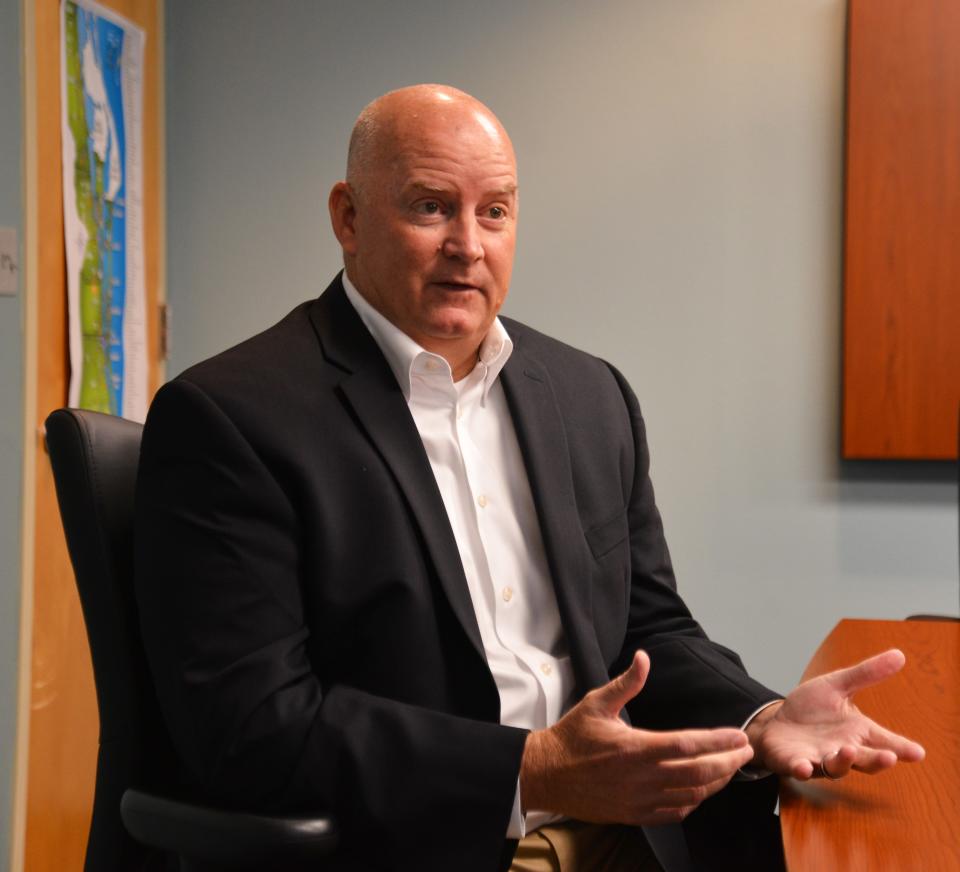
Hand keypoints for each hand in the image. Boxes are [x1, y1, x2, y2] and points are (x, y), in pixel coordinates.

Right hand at [520, 651, 755, 824]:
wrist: (547, 774)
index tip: (739, 735)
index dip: (718, 741)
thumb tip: (643, 658)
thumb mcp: (596, 703)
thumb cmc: (572, 737)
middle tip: (745, 751)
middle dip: (729, 762)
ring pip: (692, 795)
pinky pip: (676, 812)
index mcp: (635, 748)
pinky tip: (703, 789)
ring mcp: (641, 800)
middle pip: (699, 773)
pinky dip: (695, 801)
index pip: (688, 745)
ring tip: (731, 768)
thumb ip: (626, 682)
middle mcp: (642, 777)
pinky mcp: (636, 815)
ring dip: (717, 782)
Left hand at [746, 649, 925, 779]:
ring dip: (843, 761)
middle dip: (877, 760)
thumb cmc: (811, 708)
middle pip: (865, 759)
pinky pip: (801, 768)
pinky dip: (802, 768)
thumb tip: (899, 655)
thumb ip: (865, 674)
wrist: (776, 722)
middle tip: (889, 757)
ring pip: (836, 767)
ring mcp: (819, 758)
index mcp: (856, 731)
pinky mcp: (795, 762)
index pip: (884, 741)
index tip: (918, 753)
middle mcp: (843, 749)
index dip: (901, 748)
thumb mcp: (836, 686)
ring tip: (849, 751)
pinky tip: (804, 766)